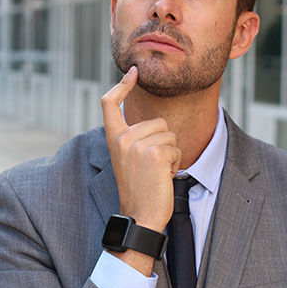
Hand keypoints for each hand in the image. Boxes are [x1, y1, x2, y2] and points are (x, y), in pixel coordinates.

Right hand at [101, 66, 180, 231]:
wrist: (140, 215)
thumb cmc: (139, 189)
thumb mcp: (129, 159)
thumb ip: (133, 139)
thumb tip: (154, 123)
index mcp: (113, 139)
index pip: (110, 104)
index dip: (122, 86)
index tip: (132, 72)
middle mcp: (122, 139)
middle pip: (157, 121)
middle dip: (164, 142)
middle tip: (152, 166)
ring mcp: (137, 145)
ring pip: (169, 134)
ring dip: (171, 153)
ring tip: (157, 172)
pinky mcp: (154, 153)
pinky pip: (176, 148)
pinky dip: (176, 163)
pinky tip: (163, 177)